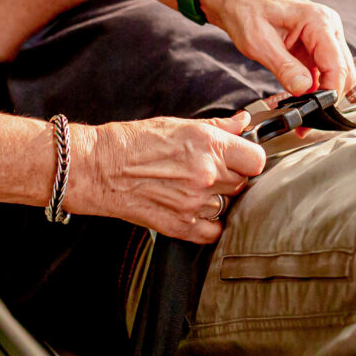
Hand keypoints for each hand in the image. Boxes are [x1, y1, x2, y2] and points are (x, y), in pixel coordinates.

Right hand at [65, 112, 266, 242]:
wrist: (99, 167)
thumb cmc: (133, 142)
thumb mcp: (179, 124)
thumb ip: (218, 126)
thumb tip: (243, 123)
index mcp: (209, 145)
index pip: (257, 160)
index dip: (249, 159)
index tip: (241, 160)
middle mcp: (207, 175)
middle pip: (243, 183)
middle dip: (231, 178)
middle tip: (209, 172)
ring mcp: (195, 203)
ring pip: (228, 206)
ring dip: (217, 199)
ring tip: (193, 189)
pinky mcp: (181, 225)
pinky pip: (213, 232)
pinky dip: (208, 224)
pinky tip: (194, 210)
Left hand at [199, 0, 353, 96]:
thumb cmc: (246, 11)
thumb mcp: (259, 43)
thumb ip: (284, 67)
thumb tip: (304, 90)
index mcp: (318, 21)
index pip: (337, 65)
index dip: (330, 92)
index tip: (315, 110)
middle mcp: (328, 26)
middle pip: (344, 71)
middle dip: (329, 95)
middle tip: (306, 116)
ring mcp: (325, 35)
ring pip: (338, 73)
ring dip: (323, 93)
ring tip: (302, 111)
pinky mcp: (317, 44)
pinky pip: (325, 70)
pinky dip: (316, 86)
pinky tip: (301, 97)